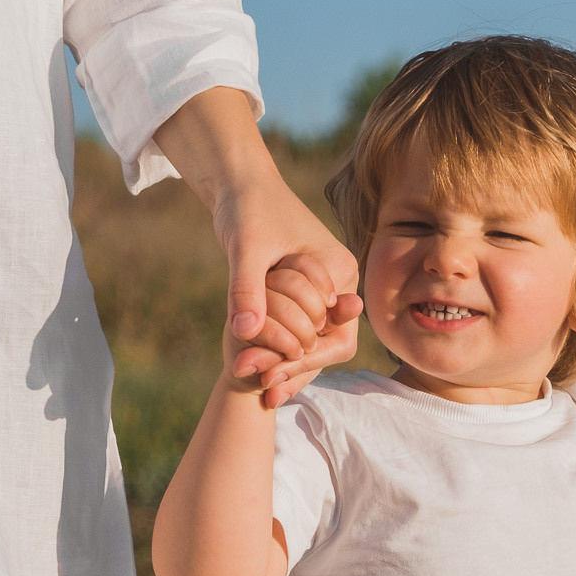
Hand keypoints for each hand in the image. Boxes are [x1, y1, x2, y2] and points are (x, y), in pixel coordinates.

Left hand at [154, 88, 363, 409]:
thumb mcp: (245, 249)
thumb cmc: (247, 207)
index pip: (335, 335)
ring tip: (260, 392)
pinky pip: (294, 330)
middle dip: (295, 368)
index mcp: (339, 270)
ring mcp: (320, 289)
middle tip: (264, 392)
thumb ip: (246, 290)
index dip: (305, 362)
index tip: (273, 379)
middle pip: (326, 345)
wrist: (237, 182)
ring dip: (286, 364)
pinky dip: (277, 350)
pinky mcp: (299, 292)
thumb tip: (242, 332)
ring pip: (311, 341)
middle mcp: (337, 284)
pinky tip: (255, 371)